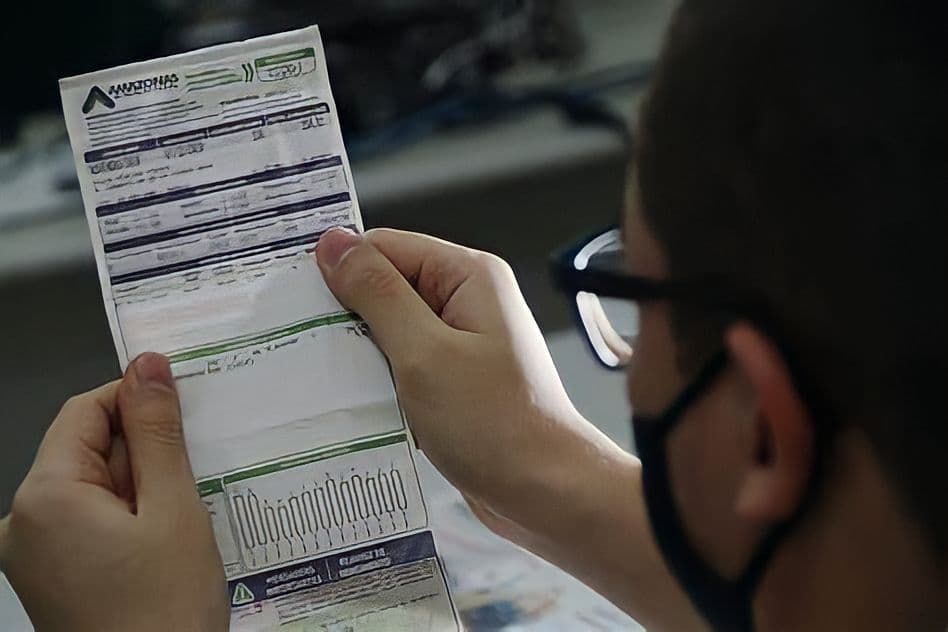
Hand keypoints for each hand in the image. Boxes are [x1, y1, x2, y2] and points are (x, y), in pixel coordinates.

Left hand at [0, 353, 228, 631]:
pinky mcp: (53, 575)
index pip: (86, 410)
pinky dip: (131, 516)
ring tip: (185, 515)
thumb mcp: (173, 508)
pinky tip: (167, 539)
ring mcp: (34, 552)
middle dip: (146, 451)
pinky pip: (91, 521)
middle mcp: (24, 521)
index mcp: (44, 496)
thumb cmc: (164, 611)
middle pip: (89, 449)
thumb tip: (149, 365)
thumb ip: (158, 432)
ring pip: (95, 486)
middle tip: (198, 475)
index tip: (187, 410)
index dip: (138, 400)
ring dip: (145, 486)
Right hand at [316, 228, 603, 516]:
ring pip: (390, 329)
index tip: (293, 297)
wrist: (545, 492)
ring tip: (328, 376)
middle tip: (303, 343)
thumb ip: (377, 295)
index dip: (340, 268)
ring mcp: (461, 341)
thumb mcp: (424, 352)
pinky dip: (378, 378)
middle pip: (386, 285)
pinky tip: (357, 400)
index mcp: (468, 276)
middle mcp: (467, 300)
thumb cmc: (497, 425)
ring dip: (360, 351)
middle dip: (347, 314)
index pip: (386, 246)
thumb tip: (335, 246)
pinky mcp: (454, 378)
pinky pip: (403, 363)